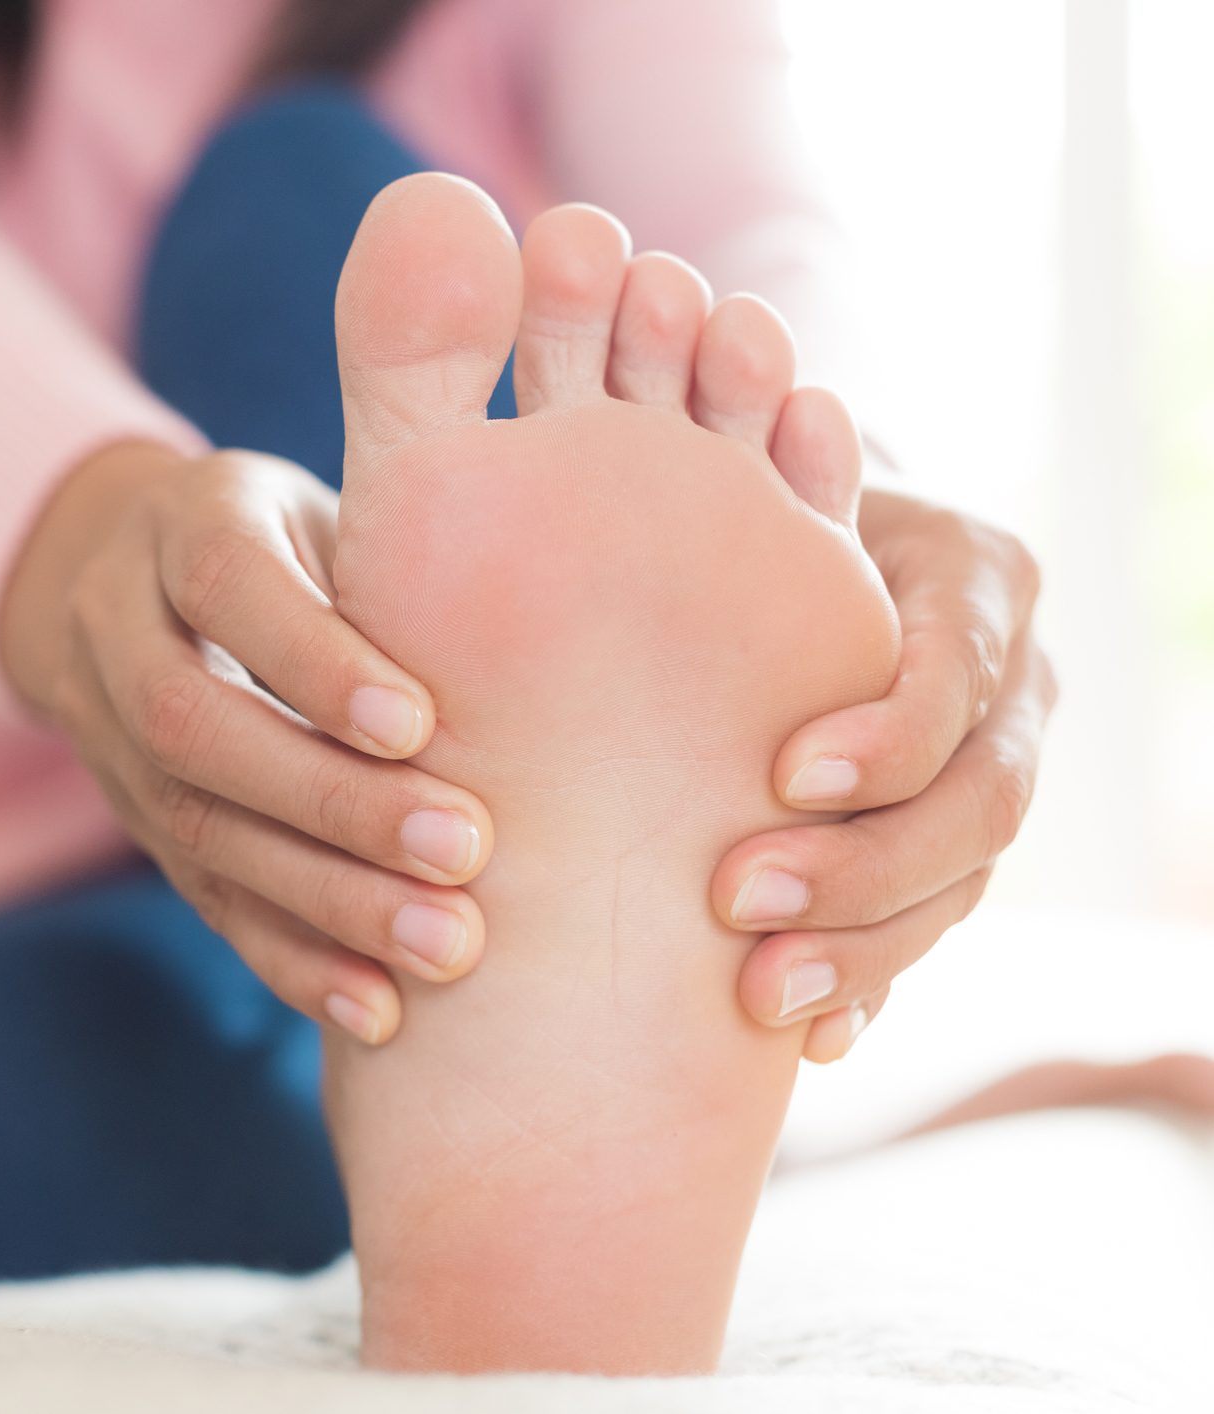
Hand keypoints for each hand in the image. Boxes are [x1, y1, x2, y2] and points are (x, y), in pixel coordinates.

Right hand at [0, 440, 494, 1043]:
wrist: (123, 572)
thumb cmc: (296, 535)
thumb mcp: (330, 504)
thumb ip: (401, 550)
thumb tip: (552, 602)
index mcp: (181, 527)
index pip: (229, 588)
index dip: (313, 662)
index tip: (417, 723)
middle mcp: (120, 633)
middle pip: (194, 723)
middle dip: (328, 797)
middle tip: (463, 848)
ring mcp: (113, 741)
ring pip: (195, 828)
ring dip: (325, 898)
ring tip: (446, 943)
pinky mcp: (142, 828)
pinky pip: (206, 903)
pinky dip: (294, 964)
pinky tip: (379, 1011)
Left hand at [710, 486, 1057, 1060]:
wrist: (789, 535)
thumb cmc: (750, 491)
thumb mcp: (757, 473)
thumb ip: (749, 491)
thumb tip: (709, 422)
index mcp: (976, 574)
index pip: (960, 674)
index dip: (887, 737)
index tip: (782, 776)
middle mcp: (1011, 679)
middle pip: (981, 802)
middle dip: (866, 865)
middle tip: (736, 901)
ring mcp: (992, 767)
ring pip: (965, 881)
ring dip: (865, 947)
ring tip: (759, 998)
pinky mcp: (949, 842)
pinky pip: (932, 926)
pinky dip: (872, 984)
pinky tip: (809, 1039)